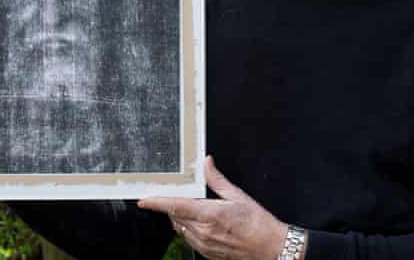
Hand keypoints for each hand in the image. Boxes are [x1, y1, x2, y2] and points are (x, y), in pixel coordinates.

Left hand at [138, 156, 288, 259]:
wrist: (269, 247)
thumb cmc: (257, 223)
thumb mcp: (238, 196)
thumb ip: (217, 179)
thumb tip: (207, 163)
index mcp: (209, 215)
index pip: (175, 207)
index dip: (157, 203)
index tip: (144, 199)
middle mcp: (203, 232)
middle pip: (175, 216)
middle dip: (174, 205)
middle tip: (184, 195)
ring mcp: (204, 245)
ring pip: (181, 228)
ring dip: (182, 218)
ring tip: (199, 209)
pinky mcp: (207, 253)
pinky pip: (190, 239)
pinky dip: (190, 229)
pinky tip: (204, 223)